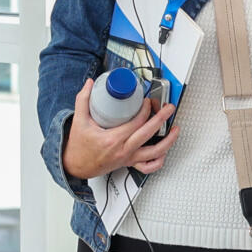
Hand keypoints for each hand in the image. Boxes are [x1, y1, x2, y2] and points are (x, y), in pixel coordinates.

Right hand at [62, 78, 180, 180]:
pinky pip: (148, 167)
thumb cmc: (78, 147)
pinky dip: (159, 160)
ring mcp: (128, 158)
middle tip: (169, 108)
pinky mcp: (129, 163)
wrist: (76, 166)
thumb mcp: (79, 121)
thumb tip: (90, 84)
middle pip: (148, 134)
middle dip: (161, 119)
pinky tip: (164, 151)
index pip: (135, 123)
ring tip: (175, 130)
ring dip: (168, 141)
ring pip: (154, 153)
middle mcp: (123, 150)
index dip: (145, 110)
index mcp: (112, 140)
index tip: (147, 101)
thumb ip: (83, 100)